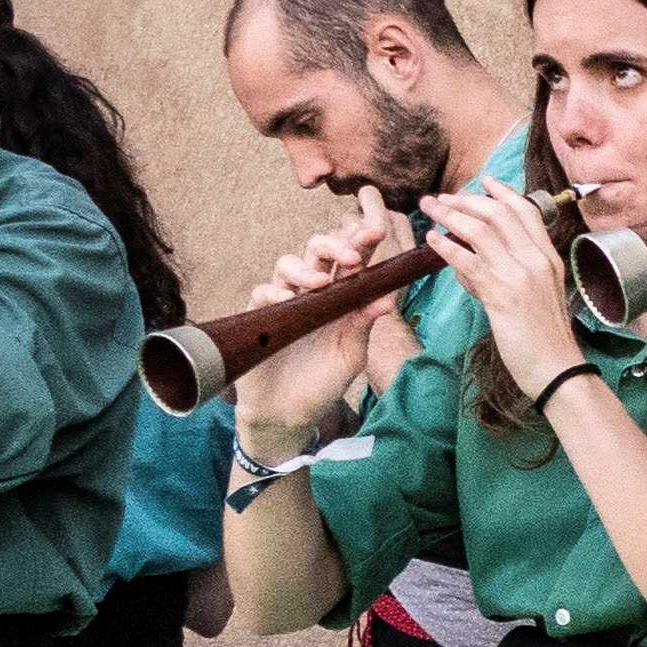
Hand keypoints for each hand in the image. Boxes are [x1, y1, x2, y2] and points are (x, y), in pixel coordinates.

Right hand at [234, 212, 399, 439]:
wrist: (287, 415)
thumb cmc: (322, 383)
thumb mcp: (351, 355)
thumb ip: (364, 325)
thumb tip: (387, 299)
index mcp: (340, 298)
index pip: (350, 263)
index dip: (361, 244)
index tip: (376, 231)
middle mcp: (312, 294)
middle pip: (318, 251)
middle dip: (334, 244)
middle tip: (351, 254)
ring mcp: (284, 302)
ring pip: (288, 264)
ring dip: (305, 267)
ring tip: (319, 282)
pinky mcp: (259, 316)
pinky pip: (262, 291)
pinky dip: (274, 291)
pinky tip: (286, 300)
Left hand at [421, 180, 581, 392]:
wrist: (558, 370)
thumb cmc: (545, 340)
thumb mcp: (536, 299)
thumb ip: (506, 276)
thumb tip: (470, 266)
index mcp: (549, 259)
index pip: (526, 212)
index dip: (503, 193)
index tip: (483, 182)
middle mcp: (537, 261)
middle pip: (500, 214)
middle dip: (467, 200)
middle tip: (442, 198)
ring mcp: (521, 276)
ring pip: (482, 231)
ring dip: (451, 216)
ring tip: (430, 210)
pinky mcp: (503, 294)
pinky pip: (469, 262)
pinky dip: (447, 246)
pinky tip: (431, 240)